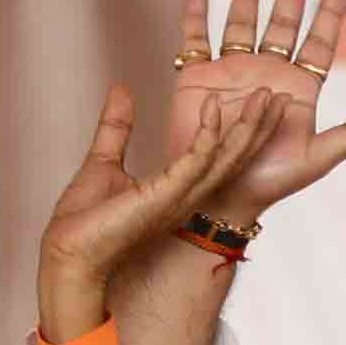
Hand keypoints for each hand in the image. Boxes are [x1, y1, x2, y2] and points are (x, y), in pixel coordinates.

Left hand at [37, 83, 283, 343]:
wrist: (69, 253)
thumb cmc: (83, 223)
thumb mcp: (104, 160)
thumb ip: (118, 127)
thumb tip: (122, 91)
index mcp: (178, 189)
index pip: (220, 156)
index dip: (242, 130)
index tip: (257, 104)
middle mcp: (187, 195)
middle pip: (234, 156)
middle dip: (258, 125)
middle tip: (276, 95)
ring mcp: (180, 196)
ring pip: (226, 157)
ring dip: (248, 126)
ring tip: (265, 97)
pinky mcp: (165, 195)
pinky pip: (196, 161)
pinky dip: (208, 134)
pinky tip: (214, 108)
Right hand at [172, 0, 345, 225]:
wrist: (221, 192)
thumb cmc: (272, 181)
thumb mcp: (318, 158)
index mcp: (299, 89)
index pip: (319, 43)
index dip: (329, 14)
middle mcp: (267, 74)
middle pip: (283, 24)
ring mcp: (233, 72)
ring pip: (242, 23)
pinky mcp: (197, 77)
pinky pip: (195, 40)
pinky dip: (197, 15)